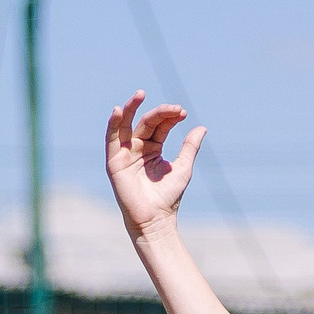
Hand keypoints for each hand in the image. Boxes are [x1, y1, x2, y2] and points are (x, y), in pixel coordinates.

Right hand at [105, 92, 203, 239]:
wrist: (156, 219)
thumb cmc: (168, 197)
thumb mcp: (182, 168)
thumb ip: (189, 147)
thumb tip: (202, 128)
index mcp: (153, 148)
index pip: (161, 126)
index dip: (170, 117)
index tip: (183, 113)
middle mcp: (137, 147)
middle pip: (146, 122)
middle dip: (160, 113)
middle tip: (175, 108)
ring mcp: (125, 153)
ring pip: (126, 124)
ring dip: (131, 108)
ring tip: (141, 94)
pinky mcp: (114, 161)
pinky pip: (111, 138)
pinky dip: (113, 123)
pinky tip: (118, 110)